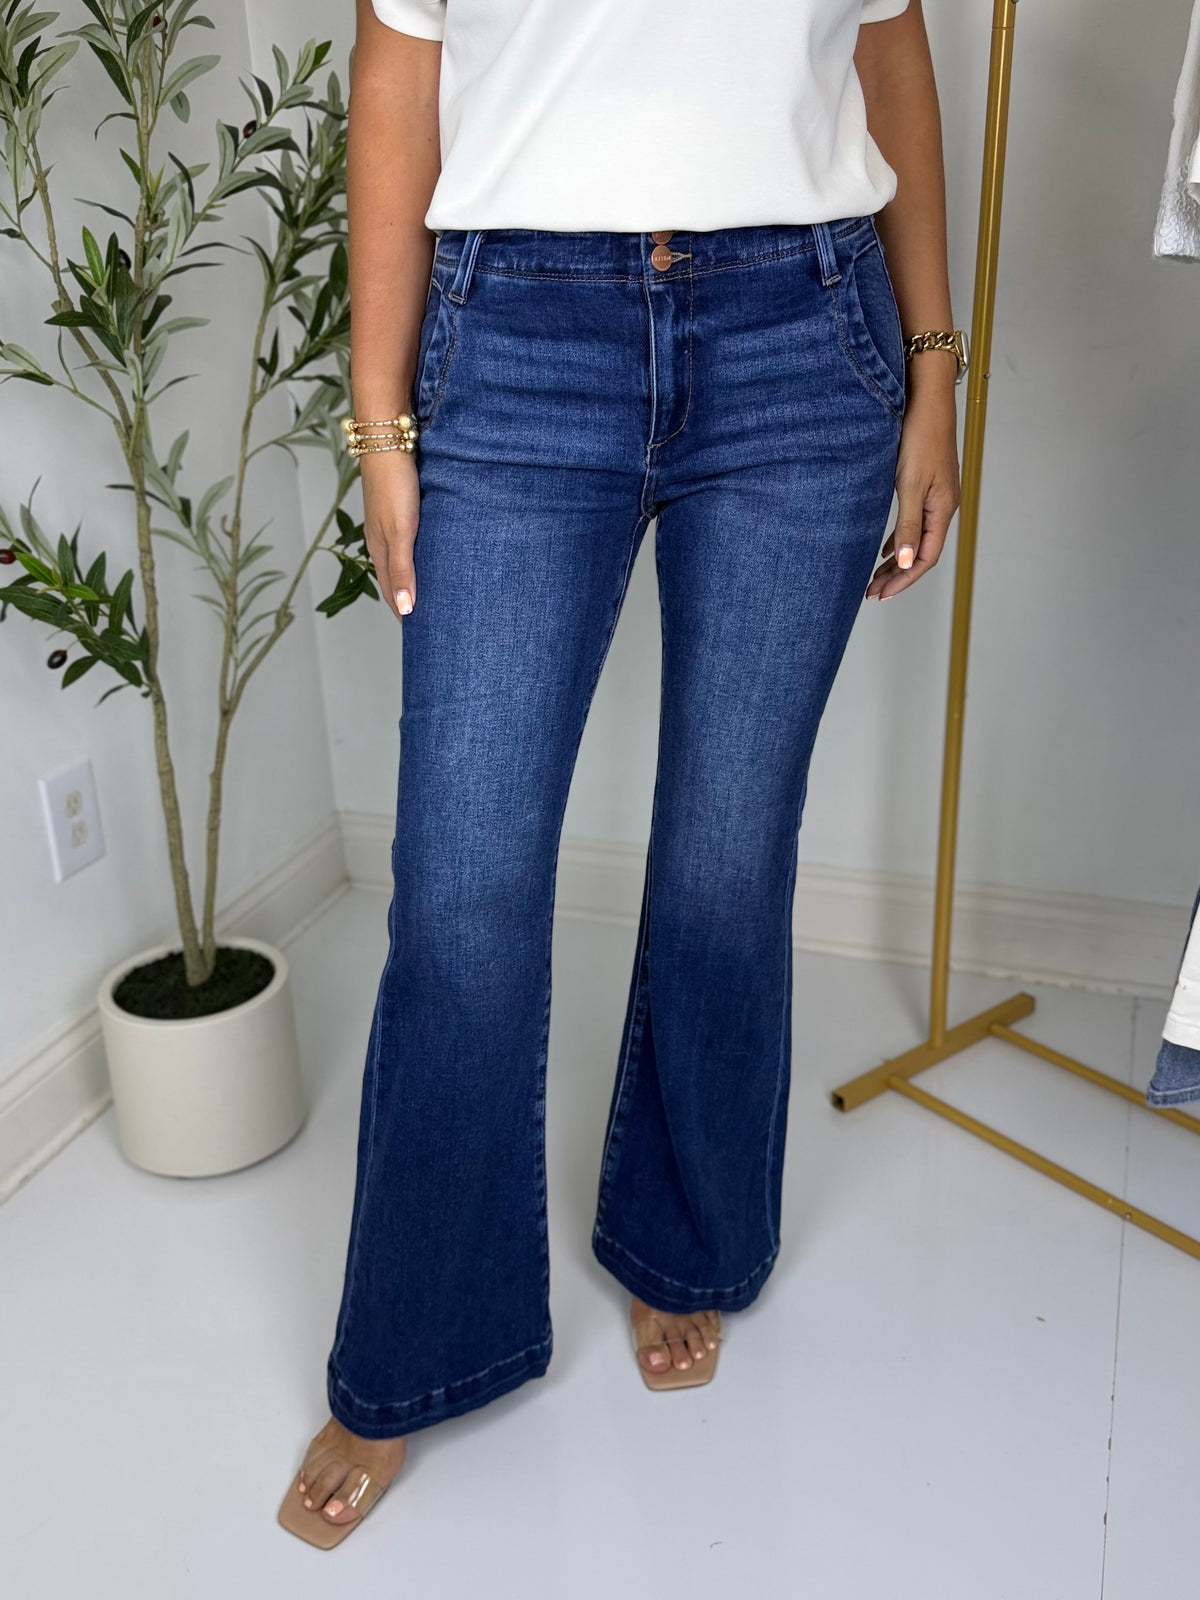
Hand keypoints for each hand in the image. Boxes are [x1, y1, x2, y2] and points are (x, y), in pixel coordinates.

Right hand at [361, 448, 420, 619]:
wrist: (387, 441)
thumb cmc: (394, 486)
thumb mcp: (400, 532)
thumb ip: (402, 569)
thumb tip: (404, 609)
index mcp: (380, 550)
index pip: (392, 592)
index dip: (403, 612)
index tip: (419, 634)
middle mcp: (382, 540)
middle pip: (395, 579)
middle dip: (408, 600)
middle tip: (428, 620)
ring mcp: (389, 524)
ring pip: (402, 560)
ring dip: (412, 579)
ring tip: (430, 594)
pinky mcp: (399, 509)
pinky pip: (408, 542)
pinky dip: (417, 557)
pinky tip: (429, 556)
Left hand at [866, 363, 960, 599]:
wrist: (926, 400)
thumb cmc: (919, 437)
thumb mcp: (910, 484)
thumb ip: (907, 525)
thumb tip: (903, 562)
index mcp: (942, 510)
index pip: (924, 558)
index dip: (903, 579)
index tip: (881, 594)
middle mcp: (943, 506)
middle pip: (920, 553)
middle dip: (897, 576)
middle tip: (872, 593)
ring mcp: (936, 496)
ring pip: (915, 539)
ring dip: (896, 560)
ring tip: (875, 578)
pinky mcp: (926, 485)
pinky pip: (913, 522)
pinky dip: (898, 539)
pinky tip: (884, 547)